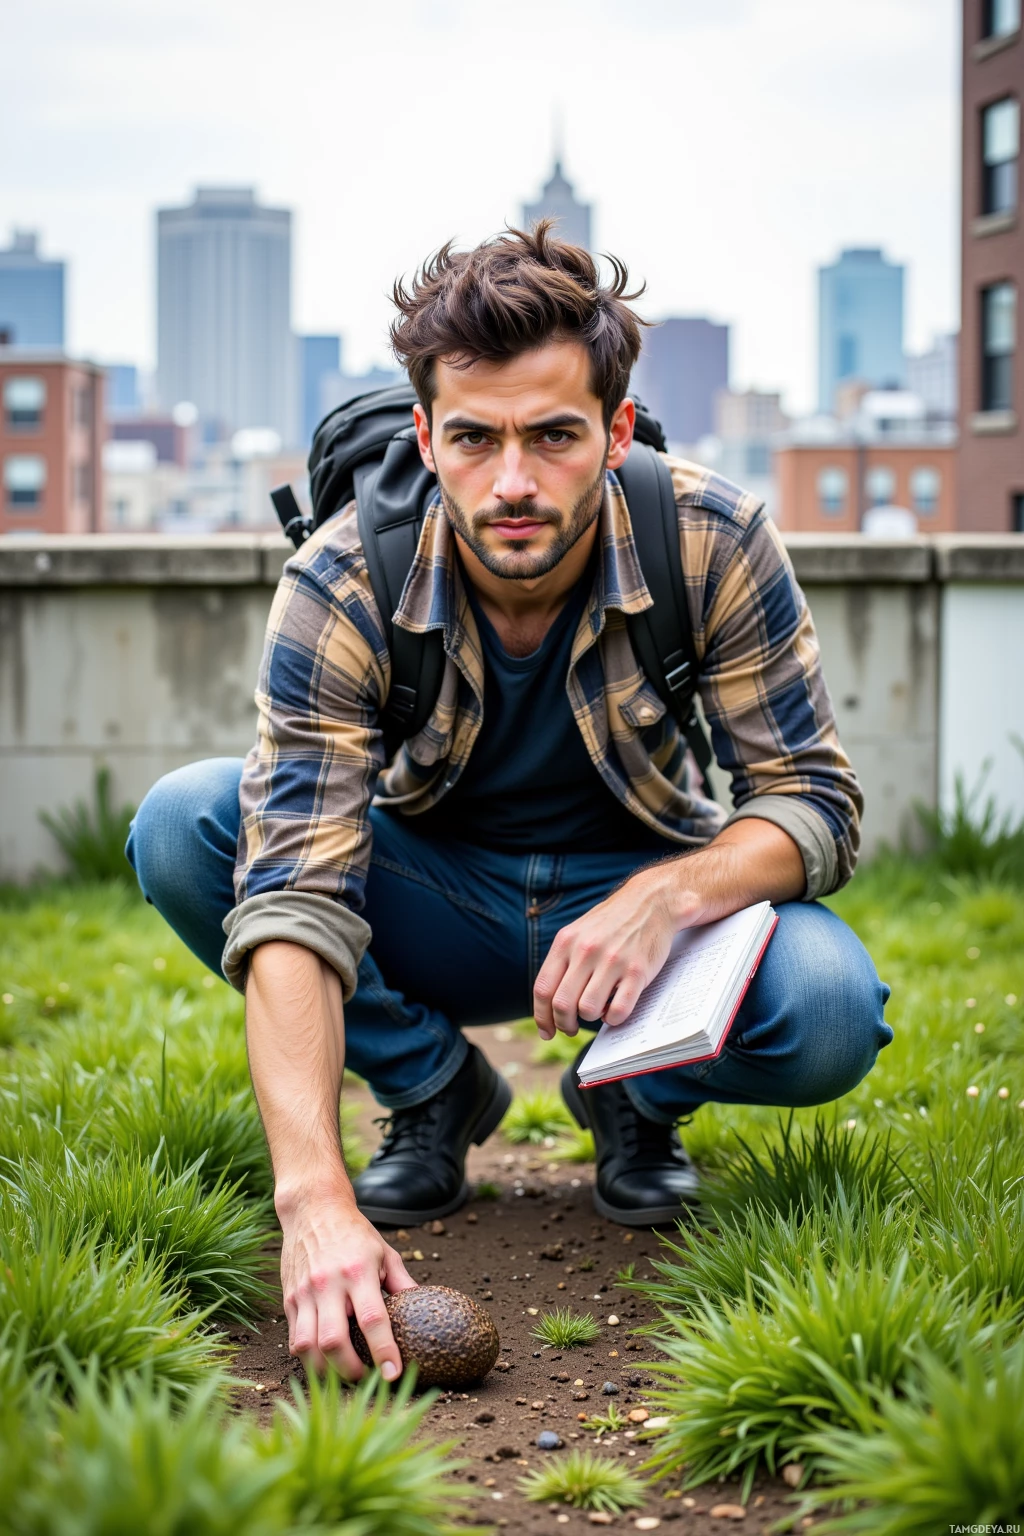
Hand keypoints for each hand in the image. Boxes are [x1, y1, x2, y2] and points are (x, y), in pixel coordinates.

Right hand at [279, 1193, 416, 1379]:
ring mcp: (305, 1293)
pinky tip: (323, 1361)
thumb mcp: (385, 1251)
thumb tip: (425, 1309)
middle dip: (350, 1370)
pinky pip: (294, 1339)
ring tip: (342, 1375)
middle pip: (333, 1341)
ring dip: (325, 1371)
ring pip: (307, 1346)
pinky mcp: (289, 1299)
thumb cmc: (354, 1232)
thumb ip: (403, 1283)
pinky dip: (308, 1357)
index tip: (393, 1374)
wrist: (313, 1209)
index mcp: (358, 1271)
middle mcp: (328, 1284)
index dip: (384, 1350)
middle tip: (365, 1378)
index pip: (372, 1319)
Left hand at [533, 864, 680, 1037]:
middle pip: (562, 1004)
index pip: (543, 989)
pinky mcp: (638, 971)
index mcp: (566, 942)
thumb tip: (549, 1002)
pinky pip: (618, 1010)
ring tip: (597, 1011)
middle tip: (571, 1028)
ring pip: (588, 1010)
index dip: (542, 1016)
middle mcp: (586, 951)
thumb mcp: (579, 932)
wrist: (652, 901)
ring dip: (590, 1018)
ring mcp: (612, 961)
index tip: (547, 1030)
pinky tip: (615, 1009)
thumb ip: (563, 961)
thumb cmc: (613, 921)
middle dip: (564, 1024)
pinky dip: (614, 1019)